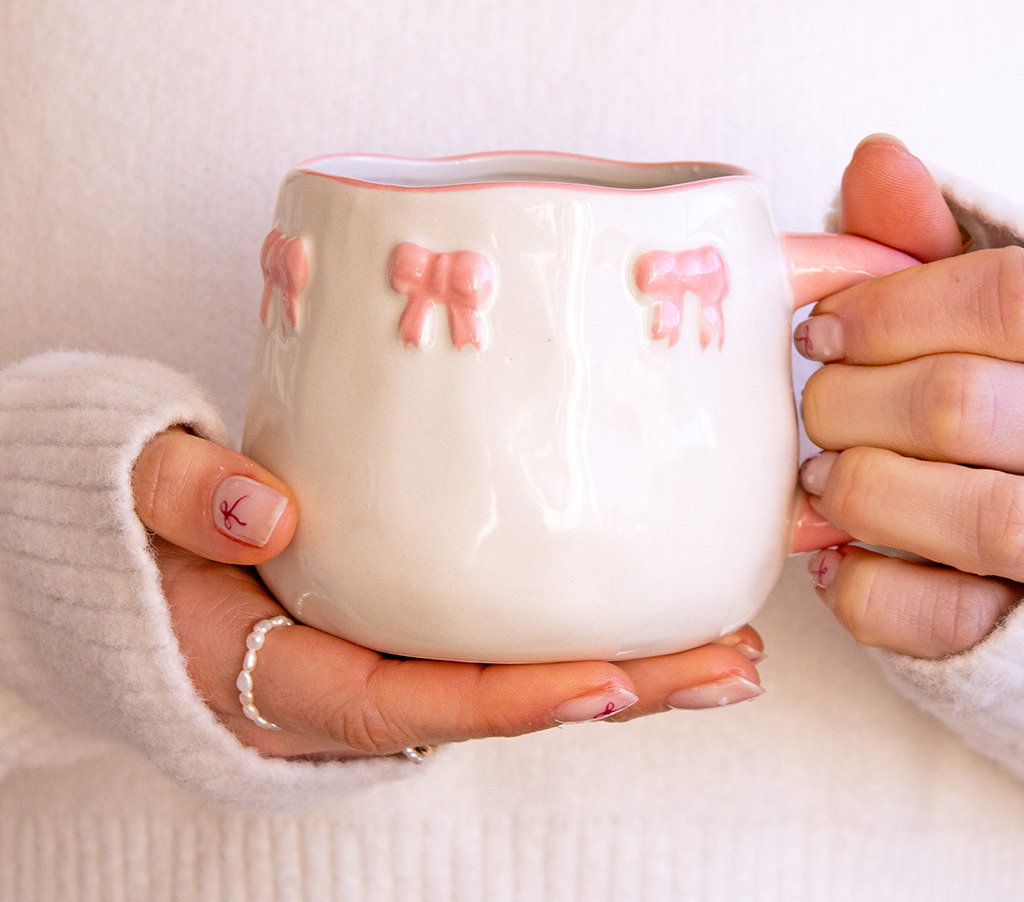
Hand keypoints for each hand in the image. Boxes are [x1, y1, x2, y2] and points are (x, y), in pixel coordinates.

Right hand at [133, 428, 764, 759]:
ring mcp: (386, 653)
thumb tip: (264, 509)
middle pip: (499, 704)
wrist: (126, 549)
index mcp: (286, 679)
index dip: (515, 703)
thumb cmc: (132, 540)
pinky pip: (498, 633)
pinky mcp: (407, 617)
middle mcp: (353, 683)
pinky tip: (650, 599)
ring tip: (729, 643)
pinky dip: (578, 623)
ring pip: (515, 675)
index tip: (613, 680)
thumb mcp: (131, 508)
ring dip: (627, 665)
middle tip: (731, 665)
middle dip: (621, 693)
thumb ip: (179, 500)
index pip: (415, 704)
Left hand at [796, 134, 1023, 658]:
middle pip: (955, 404)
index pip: (1005, 299)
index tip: (821, 329)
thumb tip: (875, 158)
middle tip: (820, 405)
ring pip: (964, 516)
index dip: (891, 310)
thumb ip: (938, 247)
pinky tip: (844, 554)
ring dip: (857, 488)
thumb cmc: (1008, 399)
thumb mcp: (990, 314)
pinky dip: (863, 586)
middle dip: (847, 403)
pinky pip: (938, 617)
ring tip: (825, 475)